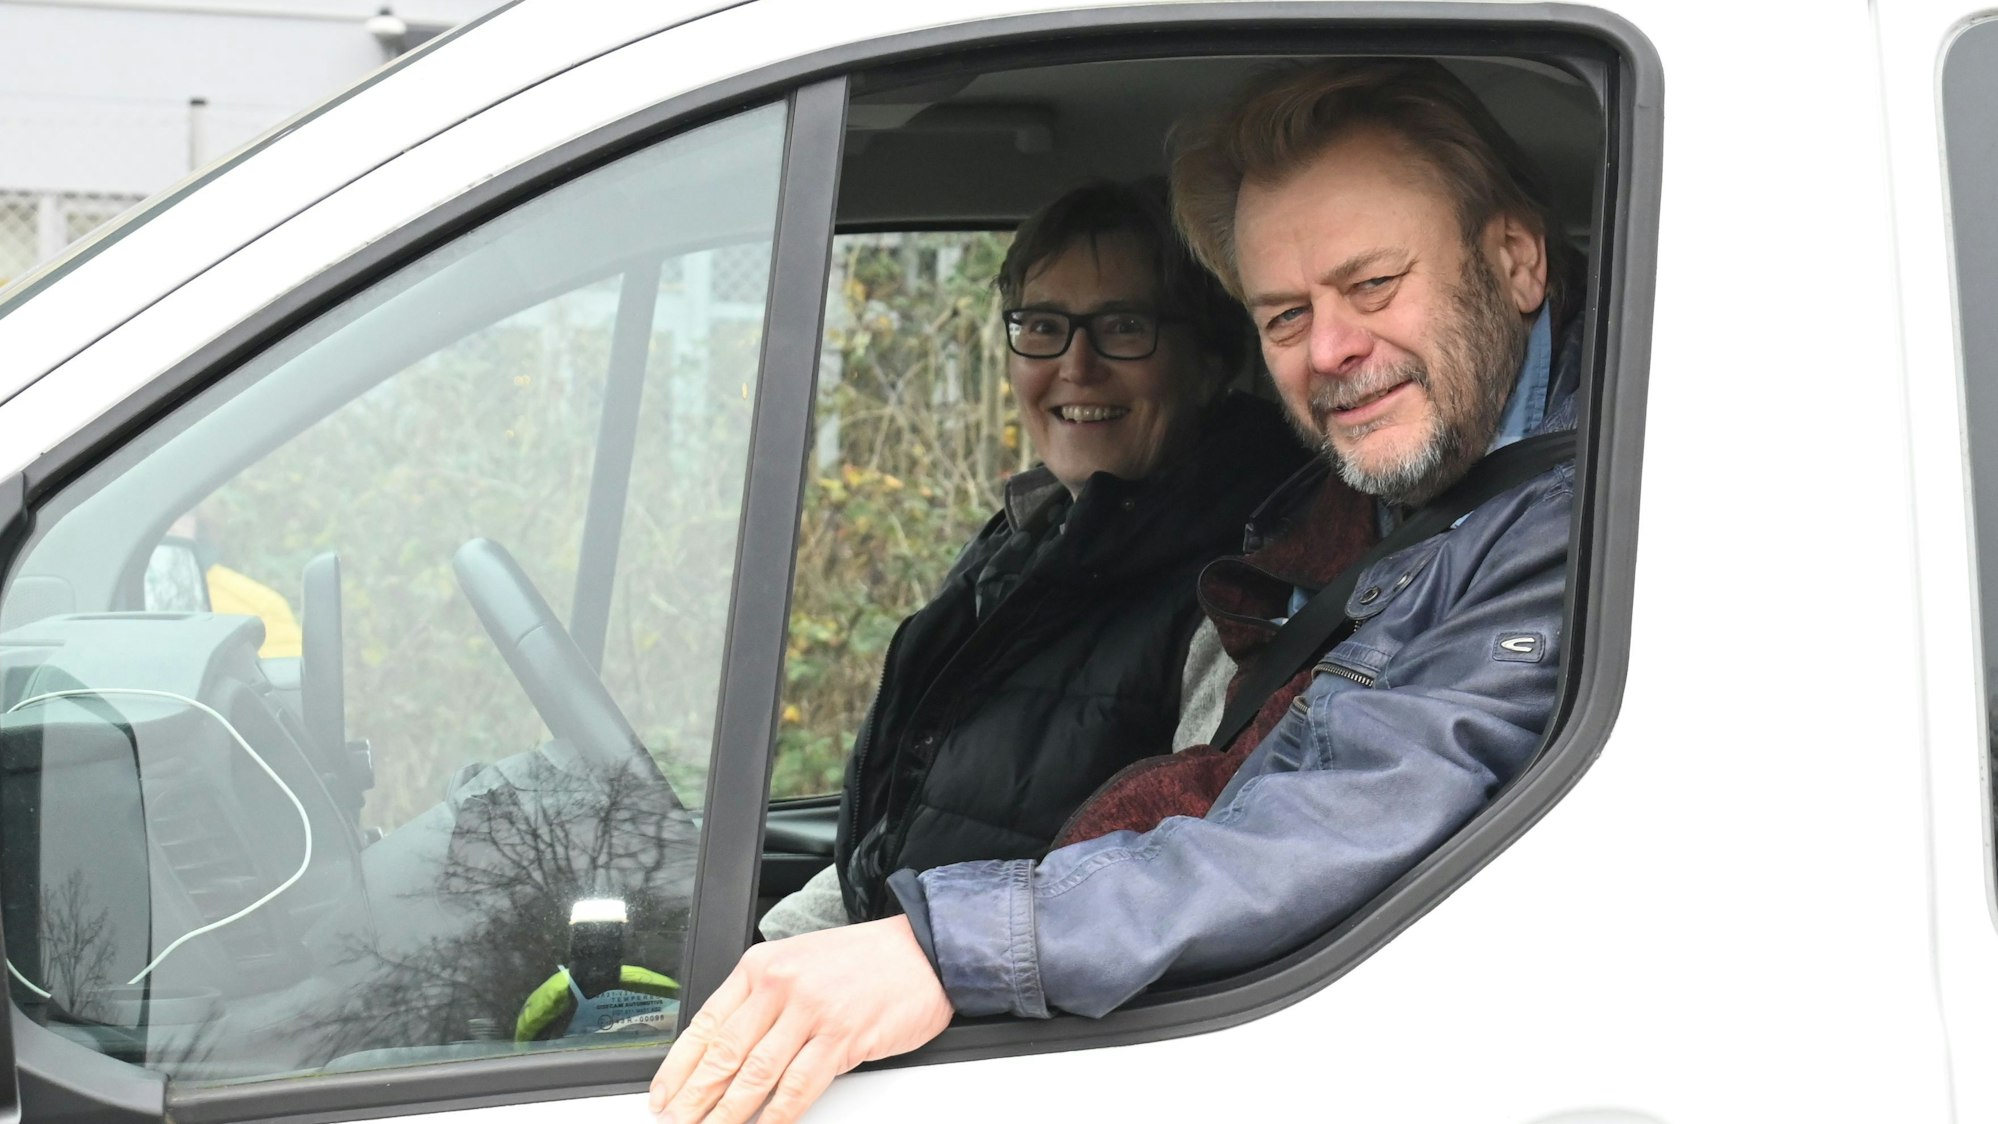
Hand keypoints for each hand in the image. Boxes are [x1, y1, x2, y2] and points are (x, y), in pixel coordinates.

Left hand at [648, 916, 953, 1123]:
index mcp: (762, 966)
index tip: (663, 1094)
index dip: (679, 1066)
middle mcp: (781, 985)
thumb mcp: (799, 964)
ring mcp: (811, 1011)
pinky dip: (776, 1115)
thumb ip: (763, 1001)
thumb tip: (725, 1052)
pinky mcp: (842, 1036)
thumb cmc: (864, 961)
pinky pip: (798, 1086)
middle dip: (694, 1097)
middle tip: (677, 1122)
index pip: (707, 1023)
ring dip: (727, 1113)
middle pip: (724, 1053)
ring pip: (755, 1074)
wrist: (922, 950)